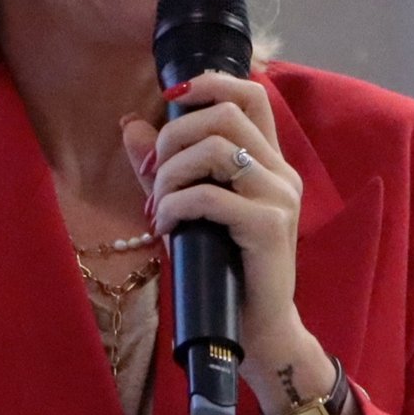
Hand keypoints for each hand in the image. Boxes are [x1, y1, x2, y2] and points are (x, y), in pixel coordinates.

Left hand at [122, 73, 329, 414]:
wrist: (254, 330)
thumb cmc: (223, 271)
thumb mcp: (189, 211)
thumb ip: (164, 167)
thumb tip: (131, 126)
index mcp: (270, 163)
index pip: (253, 96)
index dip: (210, 84)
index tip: (171, 101)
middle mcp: (281, 174)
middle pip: (226, 115)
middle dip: (175, 135)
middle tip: (154, 173)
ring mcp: (279, 199)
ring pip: (218, 149)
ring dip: (172, 172)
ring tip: (159, 203)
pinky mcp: (268, 228)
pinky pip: (210, 196)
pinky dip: (176, 204)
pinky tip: (168, 226)